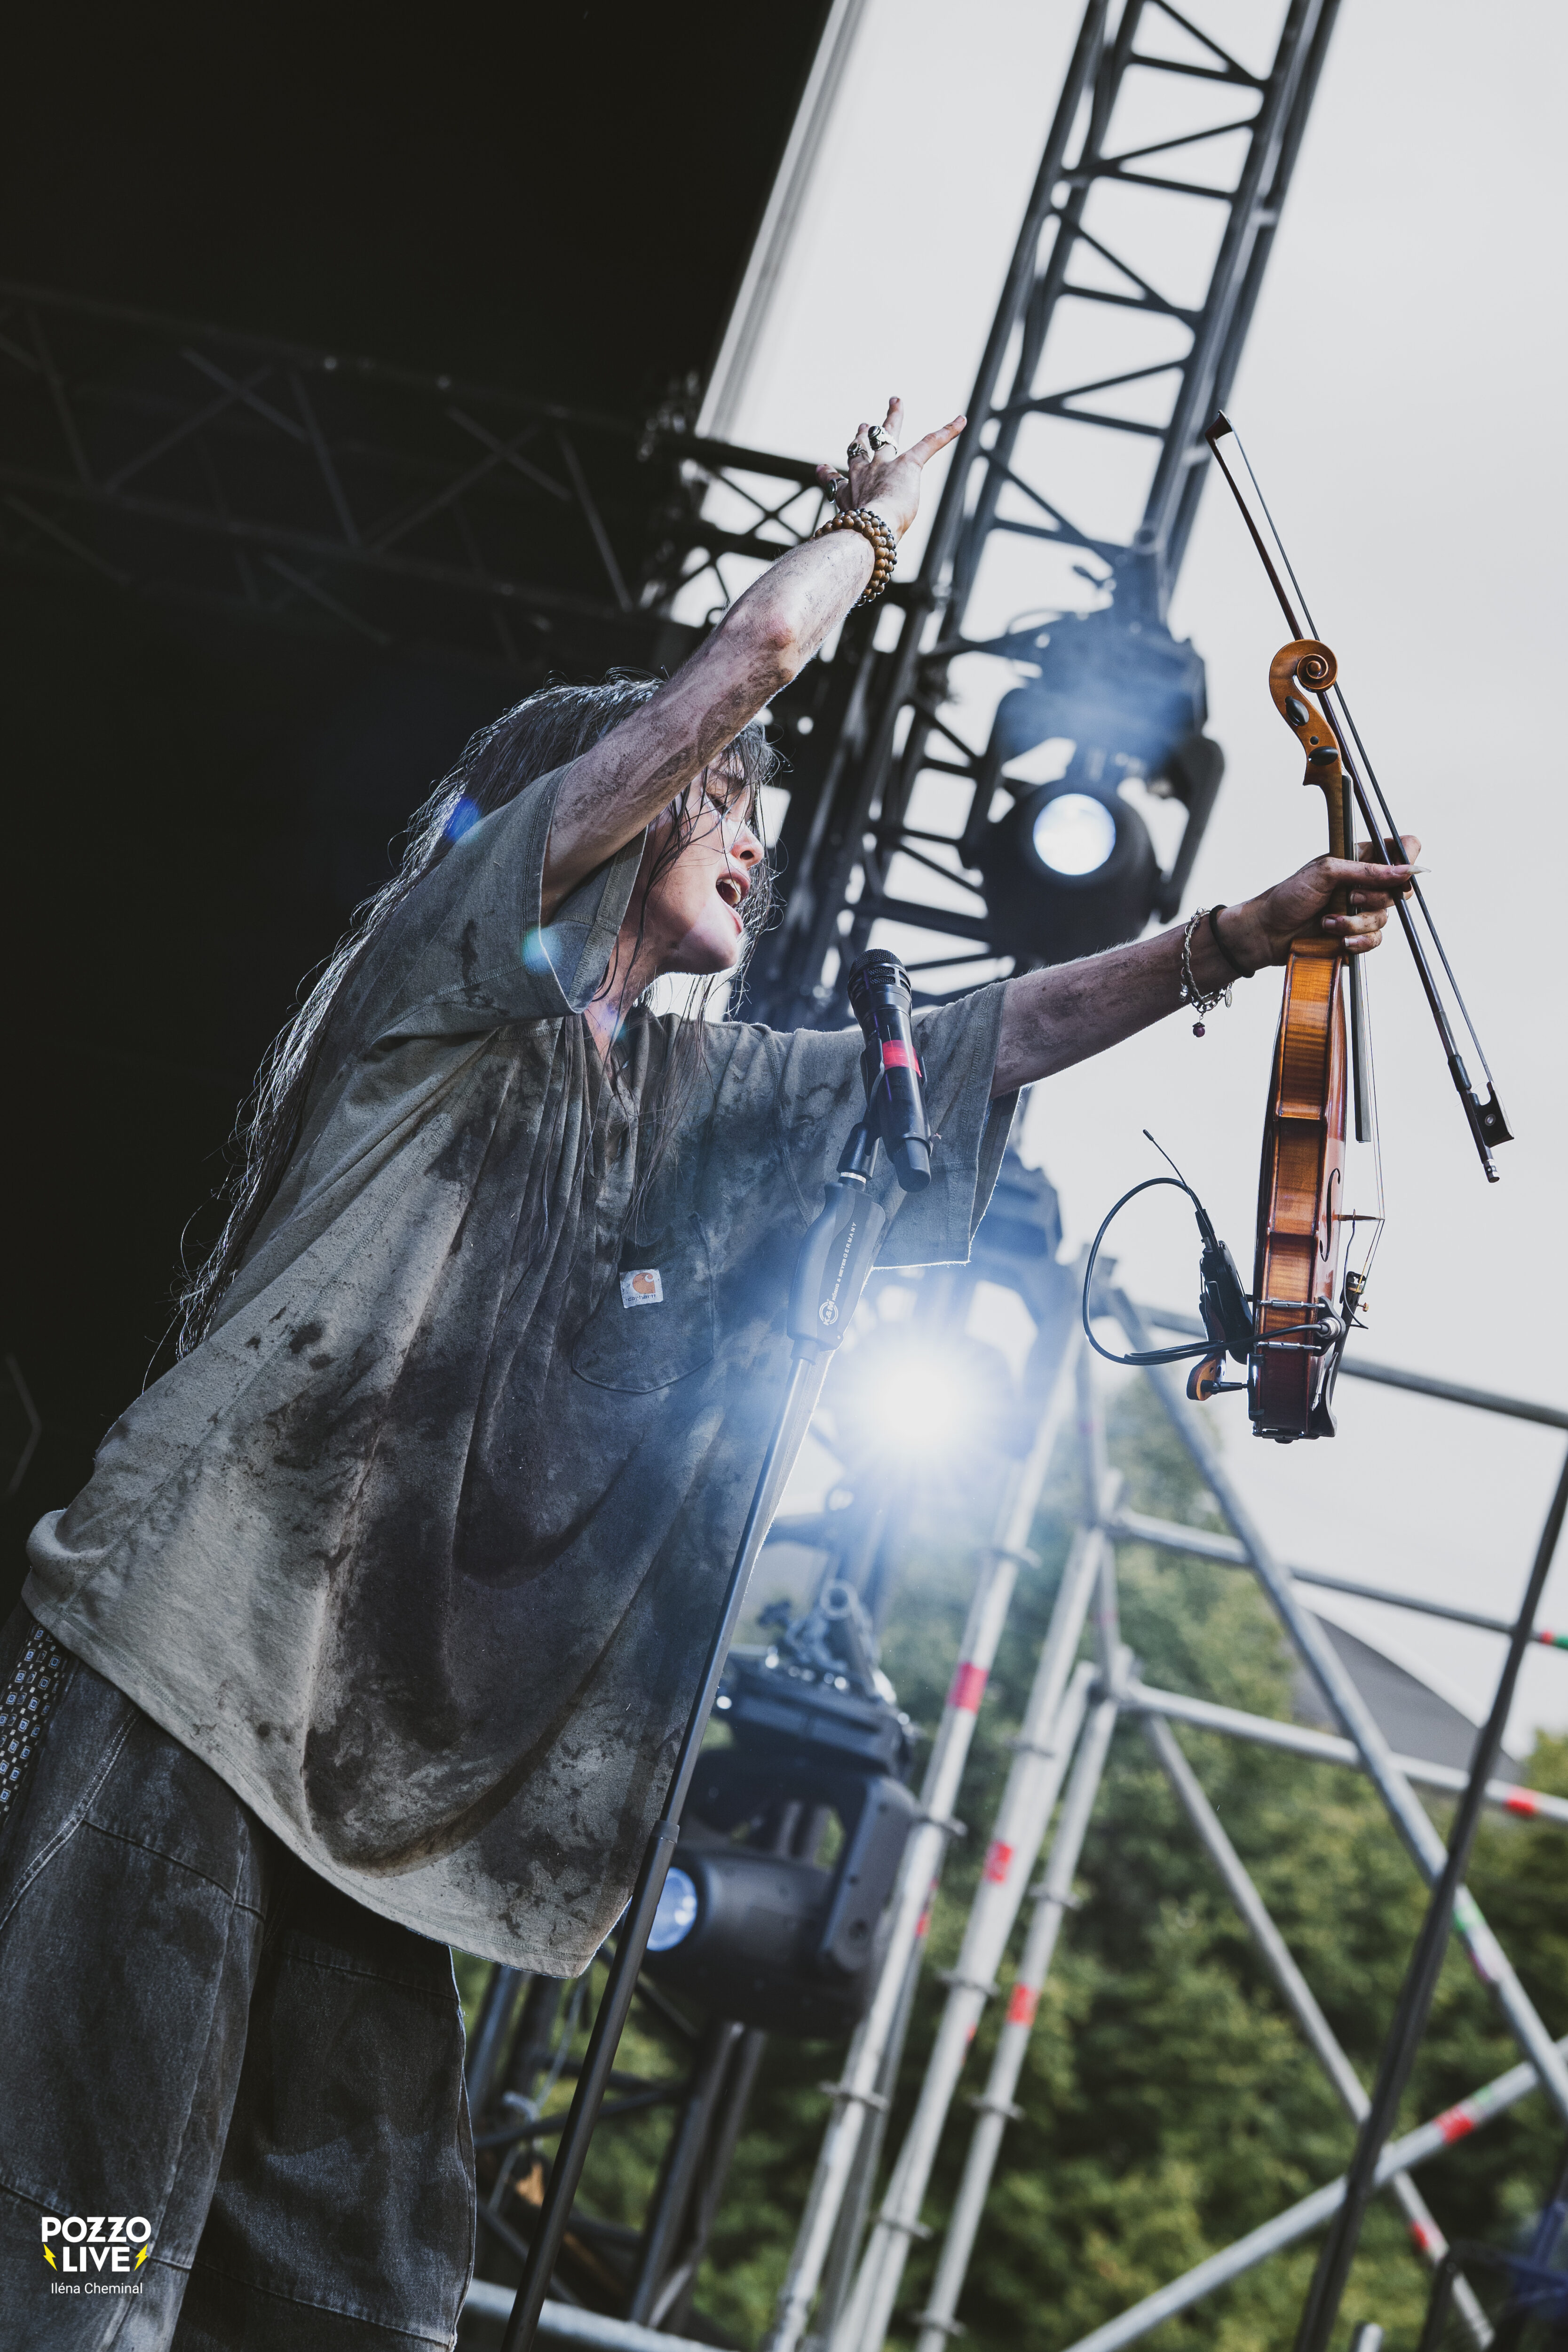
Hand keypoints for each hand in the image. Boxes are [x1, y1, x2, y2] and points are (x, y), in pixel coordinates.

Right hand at [814, 396, 966, 541]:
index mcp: (849, 495)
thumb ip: (850, 550)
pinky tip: (961, 420)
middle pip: (860, 449)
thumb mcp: (850, 544)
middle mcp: (862, 475)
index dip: (830, 474)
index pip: (837, 481)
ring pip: (887, 435)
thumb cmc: (860, 543)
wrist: (870, 532)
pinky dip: (947, 431)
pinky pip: (929, 442)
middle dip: (861, 436)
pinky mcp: (908, 465)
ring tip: (895, 404)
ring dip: (892, 419)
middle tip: (862, 425)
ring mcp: (884, 466)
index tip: (823, 468)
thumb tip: (859, 575)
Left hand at [1221, 835, 1420, 970]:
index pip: (1401, 848)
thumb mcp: (1325, 872)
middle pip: (1400, 889)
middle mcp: (1365, 883)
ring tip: (1328, 921)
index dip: (1407, 859)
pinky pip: (1375, 940)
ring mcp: (1362, 910)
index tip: (1398, 872)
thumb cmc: (1289, 896)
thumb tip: (1404, 871)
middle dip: (1373, 898)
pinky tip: (1338, 940)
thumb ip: (1366, 870)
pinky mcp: (1356, 935)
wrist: (1268, 932)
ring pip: (1384, 918)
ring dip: (1355, 922)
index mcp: (1360, 858)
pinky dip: (1357, 941)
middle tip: (1348, 898)